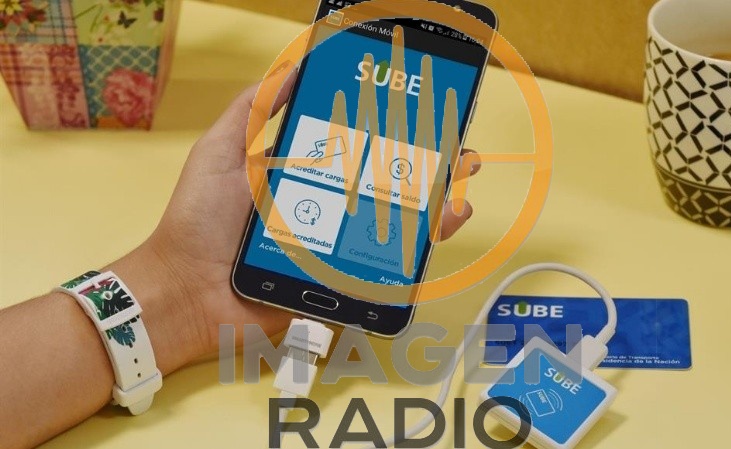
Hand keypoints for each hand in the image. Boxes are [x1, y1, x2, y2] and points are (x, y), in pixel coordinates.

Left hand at [111, 67, 481, 373]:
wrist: (186, 291)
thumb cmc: (198, 220)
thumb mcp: (221, 152)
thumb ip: (252, 112)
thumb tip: (291, 68)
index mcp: (305, 175)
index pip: (359, 148)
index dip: (392, 132)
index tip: (422, 116)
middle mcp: (328, 208)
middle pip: (388, 185)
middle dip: (429, 169)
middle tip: (460, 154)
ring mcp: (335, 245)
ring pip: (395, 224)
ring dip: (435, 206)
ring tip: (459, 189)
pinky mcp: (337, 280)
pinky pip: (383, 267)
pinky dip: (417, 251)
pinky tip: (438, 229)